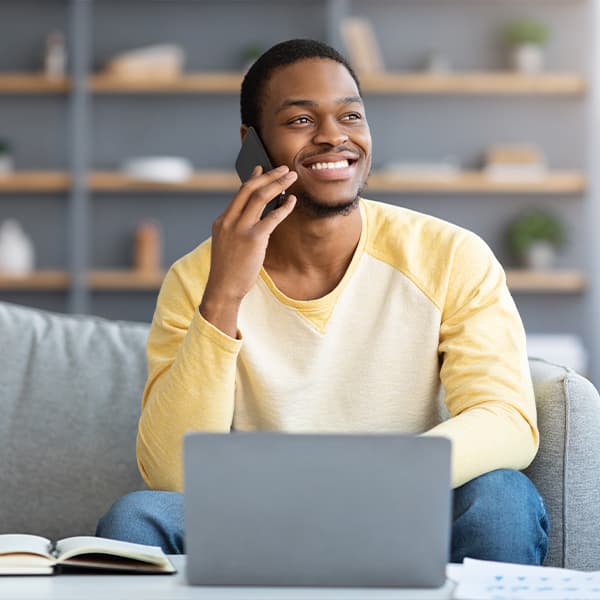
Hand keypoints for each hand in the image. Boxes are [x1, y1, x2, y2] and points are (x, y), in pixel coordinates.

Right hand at [199, 165, 296, 336]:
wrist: (223, 289)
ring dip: (279, 184)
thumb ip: (236, 228)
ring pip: (261, 197)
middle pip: (250, 189)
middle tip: (285, 168)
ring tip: (292, 177)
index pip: (239, 193)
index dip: (253, 178)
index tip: (262, 167)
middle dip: (270, 175)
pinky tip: (292, 201)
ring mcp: (240, 228)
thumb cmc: (228, 270)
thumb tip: (254, 216)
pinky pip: (272, 217)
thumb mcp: (227, 244)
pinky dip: (284, 207)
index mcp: (221, 221)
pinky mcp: (253, 239)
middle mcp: (229, 220)